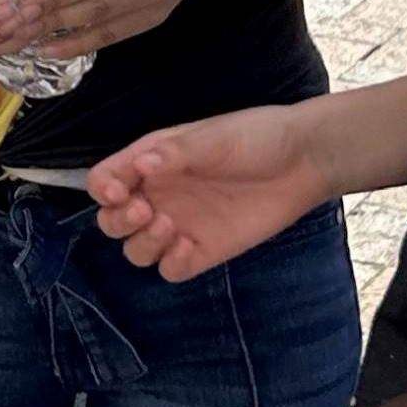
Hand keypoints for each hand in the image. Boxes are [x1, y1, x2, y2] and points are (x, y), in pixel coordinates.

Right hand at [87, 103, 326, 279]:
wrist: (303, 161)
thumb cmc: (256, 138)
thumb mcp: (214, 137)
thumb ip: (175, 153)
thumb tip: (140, 165)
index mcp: (150, 162)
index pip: (104, 180)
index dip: (103, 189)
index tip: (121, 192)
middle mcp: (157, 196)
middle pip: (112, 221)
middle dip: (118, 221)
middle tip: (146, 211)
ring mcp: (178, 226)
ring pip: (135, 250)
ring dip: (142, 244)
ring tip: (170, 227)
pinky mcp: (202, 250)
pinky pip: (170, 269)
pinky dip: (171, 263)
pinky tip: (191, 247)